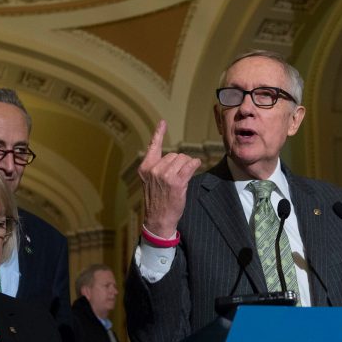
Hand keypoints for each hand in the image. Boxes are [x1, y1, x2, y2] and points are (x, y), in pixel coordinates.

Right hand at [138, 120, 200, 237]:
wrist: (158, 219)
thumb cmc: (157, 200)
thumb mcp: (150, 182)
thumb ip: (157, 168)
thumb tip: (174, 158)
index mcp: (145, 168)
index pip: (153, 146)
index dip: (158, 133)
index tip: (163, 122)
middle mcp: (154, 169)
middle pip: (174, 154)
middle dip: (180, 162)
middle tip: (178, 176)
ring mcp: (165, 175)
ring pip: (183, 159)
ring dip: (187, 165)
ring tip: (182, 178)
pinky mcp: (176, 182)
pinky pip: (190, 165)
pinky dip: (195, 163)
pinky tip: (196, 164)